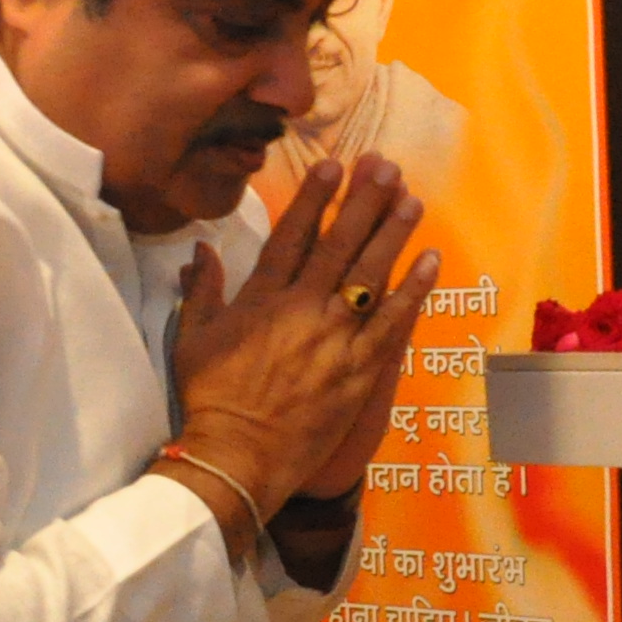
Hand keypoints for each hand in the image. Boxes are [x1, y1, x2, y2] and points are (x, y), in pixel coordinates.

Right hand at [169, 155, 438, 515]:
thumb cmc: (209, 400)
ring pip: (369, 275)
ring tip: (412, 200)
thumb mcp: (191, 340)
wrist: (237, 456)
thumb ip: (201, 291)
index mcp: (260, 299)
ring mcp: (333, 339)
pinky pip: (393, 323)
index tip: (332, 166)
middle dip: (363, 202)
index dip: (314, 198)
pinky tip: (429, 262)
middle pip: (338, 244)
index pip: (291, 236)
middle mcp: (300, 310)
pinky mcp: (358, 370)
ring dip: (392, 234)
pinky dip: (412, 291)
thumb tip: (202, 250)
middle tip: (385, 167)